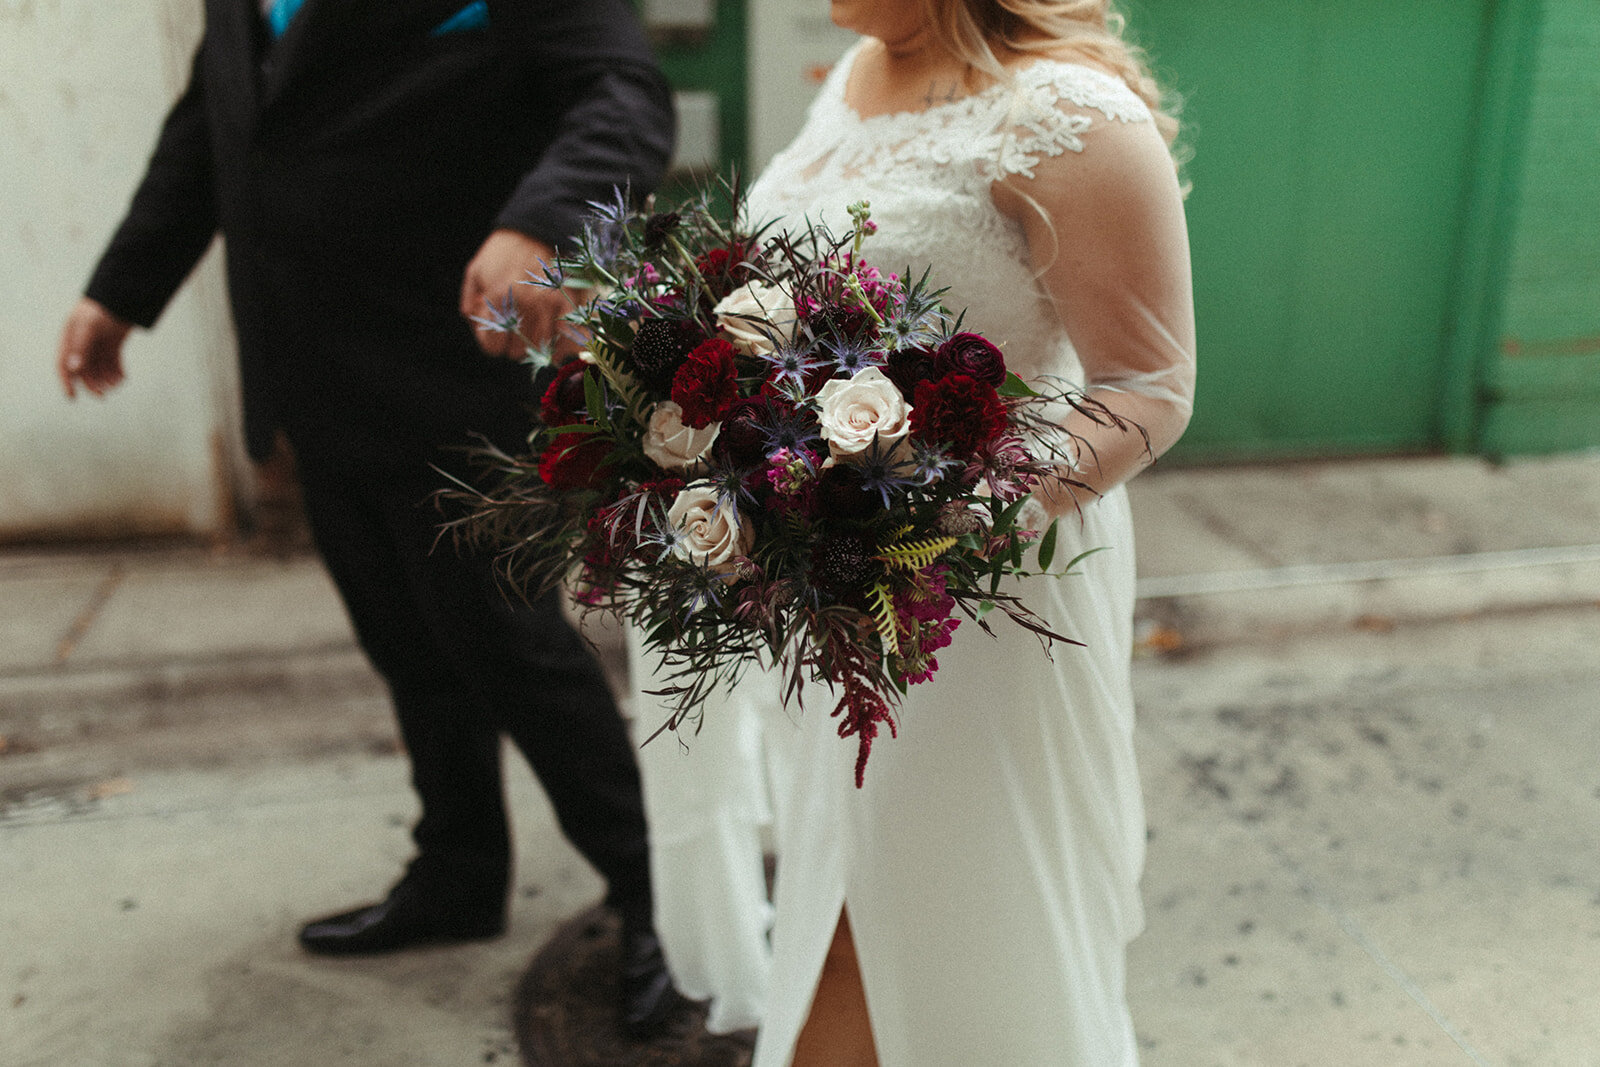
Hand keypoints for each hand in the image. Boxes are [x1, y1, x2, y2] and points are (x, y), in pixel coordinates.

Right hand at [58, 297, 133, 398]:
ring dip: (106, 379)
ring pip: (99, 368)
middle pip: (83, 370)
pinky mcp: (113, 344)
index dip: (66, 382)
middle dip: (92, 384)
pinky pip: (112, 363)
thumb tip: (74, 369)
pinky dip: (117, 372)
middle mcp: (82, 344)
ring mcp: (98, 345)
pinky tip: (123, 379)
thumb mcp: (90, 328)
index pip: (64, 365)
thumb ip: (81, 348)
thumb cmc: (101, 308)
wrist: (123, 295)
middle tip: (102, 396)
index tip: (72, 397)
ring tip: (116, 384)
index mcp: (70, 340)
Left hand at [459, 229, 584, 360]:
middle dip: (514, 341)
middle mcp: (526, 304)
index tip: (497, 328)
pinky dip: (564, 345)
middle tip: (517, 324)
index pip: (493, 347)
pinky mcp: (572, 302)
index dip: (492, 341)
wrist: (539, 227)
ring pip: (544, 349)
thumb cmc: (504, 251)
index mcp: (499, 297)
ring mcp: (551, 305)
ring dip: (538, 344)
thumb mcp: (476, 272)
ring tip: (536, 328)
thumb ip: (471, 303)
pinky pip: (570, 341)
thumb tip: (477, 327)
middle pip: (518, 352)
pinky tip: (557, 339)